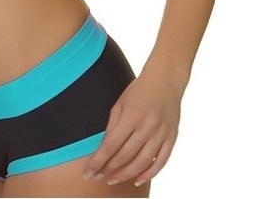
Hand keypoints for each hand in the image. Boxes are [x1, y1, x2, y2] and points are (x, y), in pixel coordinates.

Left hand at [82, 67, 181, 186]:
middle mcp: (147, 126)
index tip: (88, 171)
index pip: (111, 145)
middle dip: (109, 169)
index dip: (98, 161)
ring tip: (114, 179)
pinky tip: (137, 179)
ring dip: (126, 174)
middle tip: (98, 177)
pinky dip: (149, 173)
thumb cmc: (138, 91)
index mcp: (131, 115)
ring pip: (143, 162)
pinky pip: (161, 161)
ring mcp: (161, 133)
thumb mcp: (120, 104)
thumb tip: (103, 149)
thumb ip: (112, 126)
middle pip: (126, 155)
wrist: (165, 80)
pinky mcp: (172, 137)